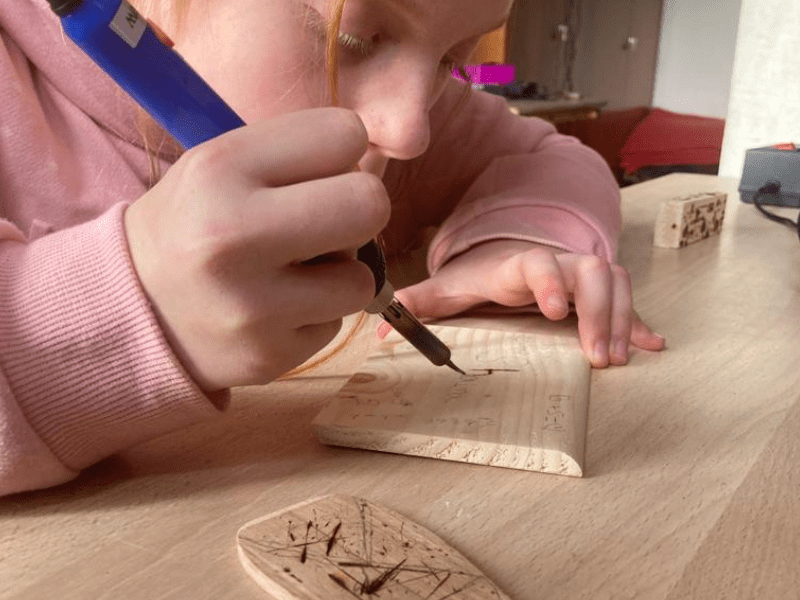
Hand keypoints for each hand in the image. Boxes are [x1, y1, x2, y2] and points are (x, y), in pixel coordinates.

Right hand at [124, 108, 389, 389]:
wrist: (132, 309)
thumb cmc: (193, 225)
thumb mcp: (221, 165)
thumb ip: (296, 155)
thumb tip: (372, 171)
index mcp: (220, 169)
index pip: (346, 134)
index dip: (343, 154)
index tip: (320, 172)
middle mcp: (231, 236)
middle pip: (369, 204)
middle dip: (359, 210)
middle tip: (329, 221)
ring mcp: (250, 306)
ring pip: (362, 278)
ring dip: (339, 273)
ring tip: (294, 272)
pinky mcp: (269, 356)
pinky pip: (336, 323)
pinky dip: (316, 313)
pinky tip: (276, 308)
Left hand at [387, 239, 664, 367]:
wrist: (507, 256)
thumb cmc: (479, 277)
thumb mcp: (449, 289)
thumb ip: (419, 304)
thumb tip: (380, 329)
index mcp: (517, 264)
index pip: (537, 262)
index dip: (550, 281)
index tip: (555, 312)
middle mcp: (556, 263)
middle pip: (589, 272)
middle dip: (597, 311)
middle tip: (596, 357)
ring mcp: (580, 274)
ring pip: (615, 281)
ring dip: (621, 318)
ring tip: (617, 360)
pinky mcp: (597, 291)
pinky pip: (627, 299)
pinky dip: (639, 322)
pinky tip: (653, 345)